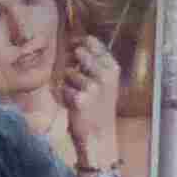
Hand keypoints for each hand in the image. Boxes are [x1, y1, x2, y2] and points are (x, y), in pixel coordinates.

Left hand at [59, 39, 123, 172]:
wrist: (99, 135)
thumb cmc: (99, 107)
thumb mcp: (104, 82)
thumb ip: (94, 63)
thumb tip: (76, 45)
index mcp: (112, 67)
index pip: (93, 42)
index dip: (80, 42)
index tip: (74, 43)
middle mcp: (105, 73)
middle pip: (79, 53)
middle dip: (73, 62)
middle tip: (78, 80)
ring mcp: (94, 86)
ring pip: (68, 73)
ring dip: (68, 84)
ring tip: (78, 97)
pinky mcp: (81, 98)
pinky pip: (63, 88)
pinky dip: (64, 97)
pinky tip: (74, 106)